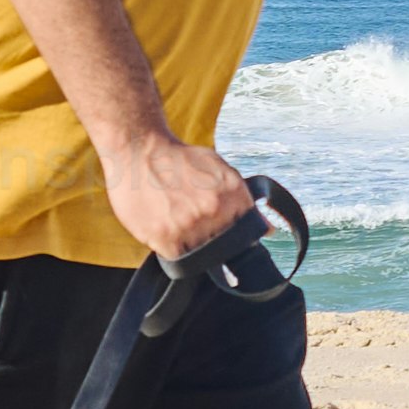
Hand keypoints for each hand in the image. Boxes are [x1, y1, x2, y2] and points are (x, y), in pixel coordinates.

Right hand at [98, 130, 252, 266]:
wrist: (138, 149)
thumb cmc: (179, 159)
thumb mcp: (219, 168)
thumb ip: (244, 199)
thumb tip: (269, 229)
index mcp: (233, 194)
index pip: (247, 235)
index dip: (236, 238)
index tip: (225, 235)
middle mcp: (214, 210)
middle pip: (223, 246)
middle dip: (211, 237)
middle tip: (192, 218)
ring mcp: (189, 225)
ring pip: (200, 254)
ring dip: (191, 243)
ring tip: (176, 218)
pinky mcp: (164, 237)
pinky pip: (177, 258)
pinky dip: (173, 247)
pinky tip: (165, 225)